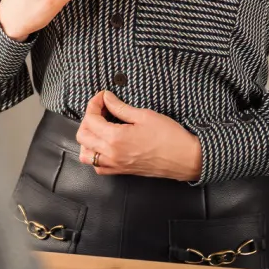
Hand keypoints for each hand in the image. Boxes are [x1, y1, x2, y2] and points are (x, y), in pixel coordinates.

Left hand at [76, 91, 202, 182]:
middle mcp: (111, 154)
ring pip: (86, 154)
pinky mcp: (122, 171)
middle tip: (101, 110)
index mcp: (115, 138)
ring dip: (88, 139)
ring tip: (100, 128)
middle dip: (88, 119)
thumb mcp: (144, 115)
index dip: (94, 104)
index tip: (103, 97)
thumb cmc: (169, 137)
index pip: (90, 119)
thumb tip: (107, 98)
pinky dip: (95, 156)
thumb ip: (120, 107)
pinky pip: (98, 167)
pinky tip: (105, 145)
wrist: (185, 158)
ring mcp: (115, 165)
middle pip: (82, 135)